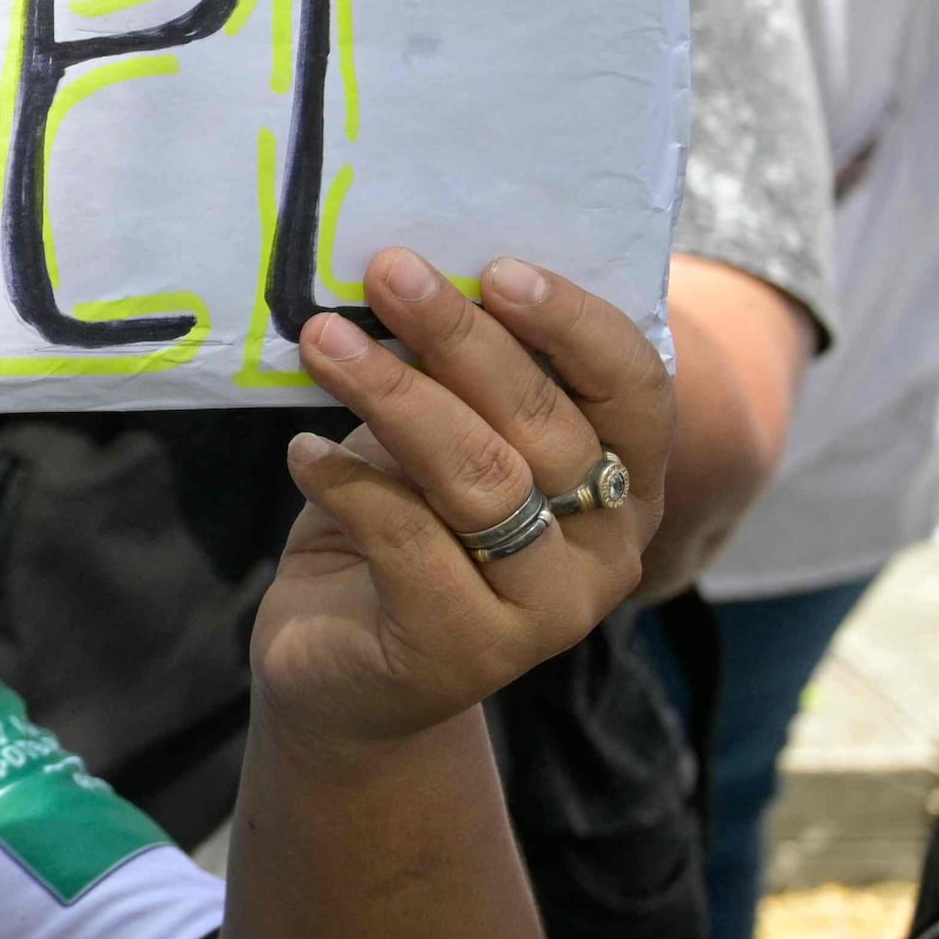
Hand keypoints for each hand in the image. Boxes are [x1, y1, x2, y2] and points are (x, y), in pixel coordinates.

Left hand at [255, 251, 667, 757]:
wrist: (342, 670)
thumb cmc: (397, 529)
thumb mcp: (432, 442)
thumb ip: (453, 380)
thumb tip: (415, 276)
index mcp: (624, 482)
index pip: (636, 390)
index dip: (575, 325)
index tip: (494, 269)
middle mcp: (608, 550)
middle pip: (544, 424)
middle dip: (459, 338)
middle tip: (386, 272)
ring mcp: (548, 611)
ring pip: (482, 480)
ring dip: (395, 396)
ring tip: (324, 342)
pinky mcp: (467, 652)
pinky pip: (407, 541)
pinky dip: (347, 482)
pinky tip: (303, 450)